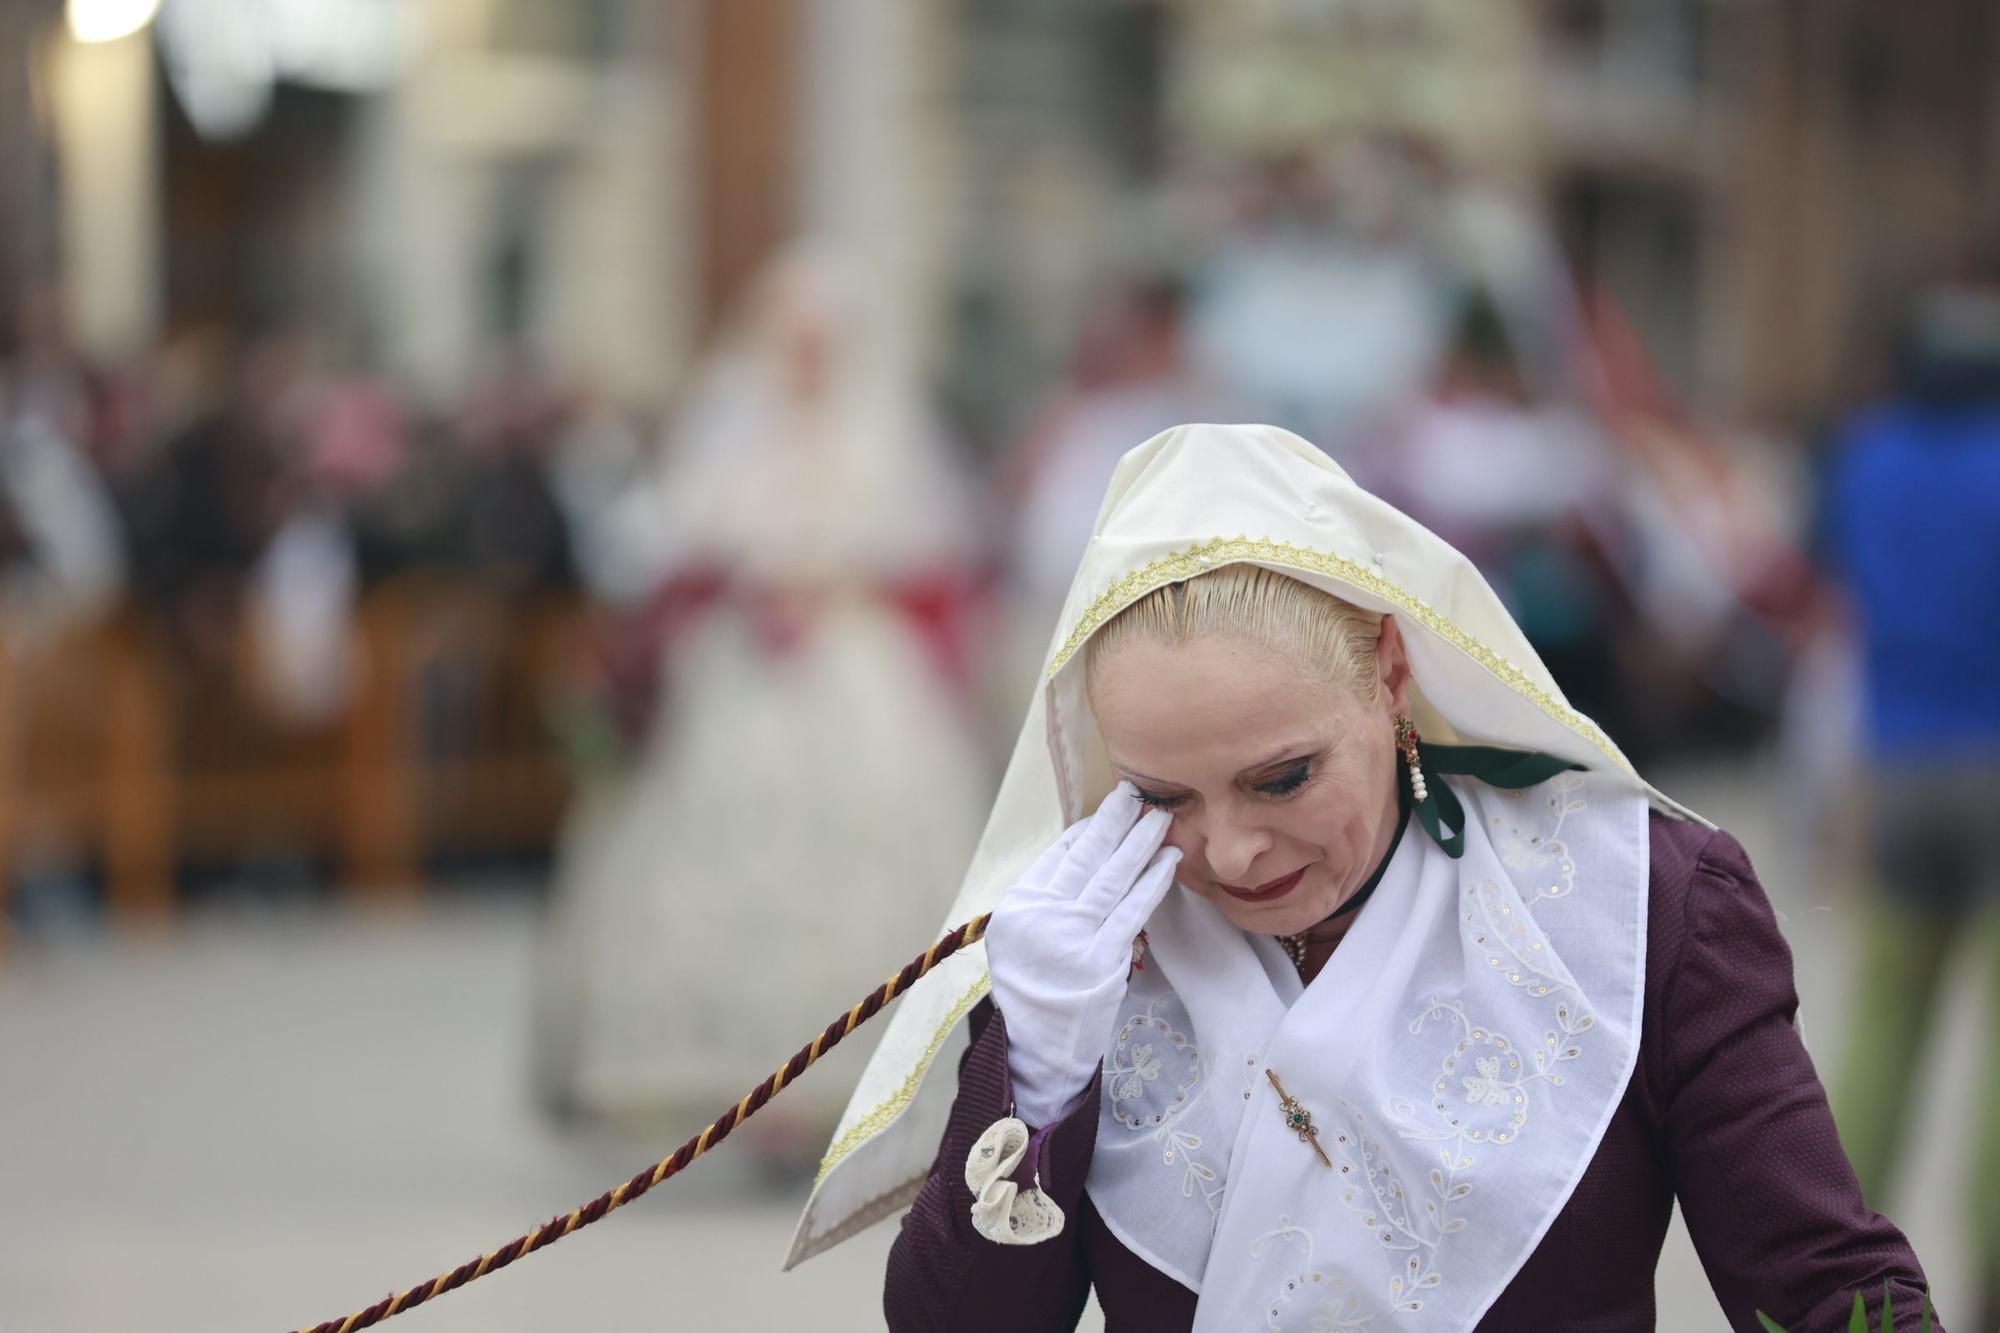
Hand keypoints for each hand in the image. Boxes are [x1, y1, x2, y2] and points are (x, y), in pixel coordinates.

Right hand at [984, 783, 1180, 1125]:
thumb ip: (1045, 898)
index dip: (1089, 829)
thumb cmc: (1034, 992)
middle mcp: (1041, 916)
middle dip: (1117, 821)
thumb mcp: (1019, 939)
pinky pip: (1133, 910)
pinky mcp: (1102, 959)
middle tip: (1140, 793)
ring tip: (1162, 818)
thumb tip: (1084, 850)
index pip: (1058, 855)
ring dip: (1141, 843)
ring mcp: (1072, 937)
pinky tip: (1170, 861)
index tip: (1113, 809)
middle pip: (1087, 857)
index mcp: (1017, 906)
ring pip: (1113, 878)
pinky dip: (1153, 882)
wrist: (1040, 1049)